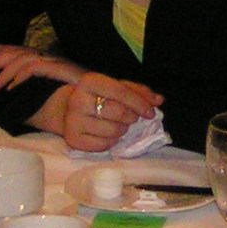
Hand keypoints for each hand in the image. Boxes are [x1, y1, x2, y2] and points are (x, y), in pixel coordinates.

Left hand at [0, 44, 85, 91]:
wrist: (106, 98)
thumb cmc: (84, 98)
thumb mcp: (58, 89)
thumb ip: (42, 85)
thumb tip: (21, 88)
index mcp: (51, 61)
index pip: (25, 51)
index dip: (8, 50)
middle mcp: (52, 58)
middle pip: (20, 53)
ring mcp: (56, 62)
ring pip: (24, 59)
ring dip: (5, 72)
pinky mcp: (60, 69)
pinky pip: (34, 68)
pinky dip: (20, 76)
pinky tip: (12, 87)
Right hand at [26, 71, 163, 151]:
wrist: (66, 110)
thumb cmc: (98, 96)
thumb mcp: (116, 88)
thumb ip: (139, 92)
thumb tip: (159, 100)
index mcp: (89, 82)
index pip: (120, 92)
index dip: (139, 103)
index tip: (151, 113)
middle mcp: (78, 100)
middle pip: (119, 113)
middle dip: (131, 118)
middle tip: (131, 118)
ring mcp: (73, 121)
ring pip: (113, 131)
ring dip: (122, 130)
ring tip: (118, 125)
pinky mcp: (73, 140)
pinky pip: (104, 145)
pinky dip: (112, 141)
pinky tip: (108, 134)